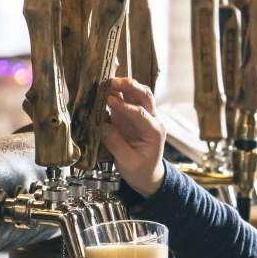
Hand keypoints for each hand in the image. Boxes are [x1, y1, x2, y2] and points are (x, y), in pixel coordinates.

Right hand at [101, 77, 165, 197]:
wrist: (147, 175)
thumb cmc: (140, 171)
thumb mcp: (128, 163)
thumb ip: (116, 144)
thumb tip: (102, 127)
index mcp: (155, 132)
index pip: (141, 114)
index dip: (125, 106)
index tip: (109, 101)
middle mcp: (153, 120)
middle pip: (145, 96)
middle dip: (129, 86)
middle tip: (111, 82)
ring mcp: (144, 116)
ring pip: (139, 93)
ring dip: (124, 85)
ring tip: (107, 82)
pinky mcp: (133, 116)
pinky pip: (128, 99)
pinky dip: (117, 92)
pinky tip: (105, 90)